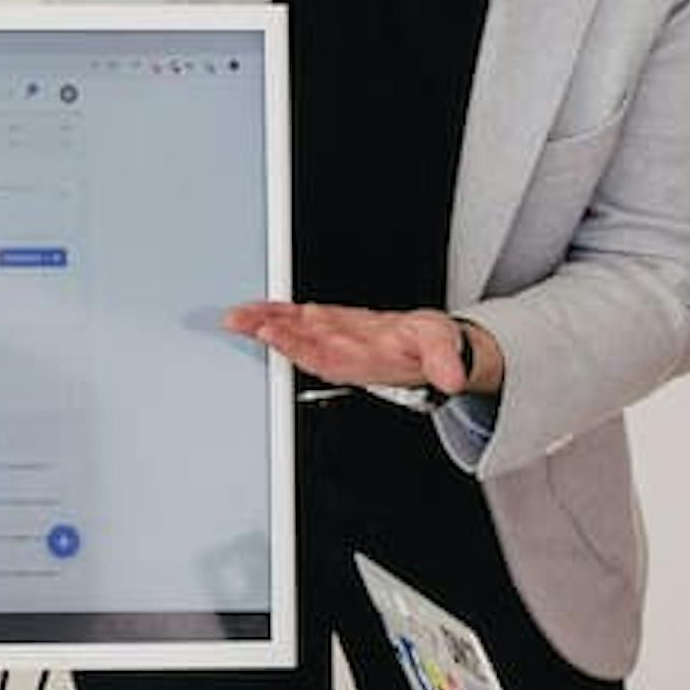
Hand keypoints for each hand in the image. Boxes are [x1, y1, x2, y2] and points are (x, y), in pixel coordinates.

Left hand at [224, 300, 482, 395]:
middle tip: (240, 321)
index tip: (275, 333)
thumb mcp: (446, 350)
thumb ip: (445, 362)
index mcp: (366, 360)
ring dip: (265, 325)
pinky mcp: (332, 327)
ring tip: (236, 317)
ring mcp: (335, 341)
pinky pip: (299, 322)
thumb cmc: (434, 347)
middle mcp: (344, 354)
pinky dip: (276, 315)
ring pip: (295, 334)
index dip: (300, 346)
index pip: (327, 356)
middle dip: (270, 335)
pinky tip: (255, 311)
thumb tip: (452, 378)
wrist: (430, 349)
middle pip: (301, 346)